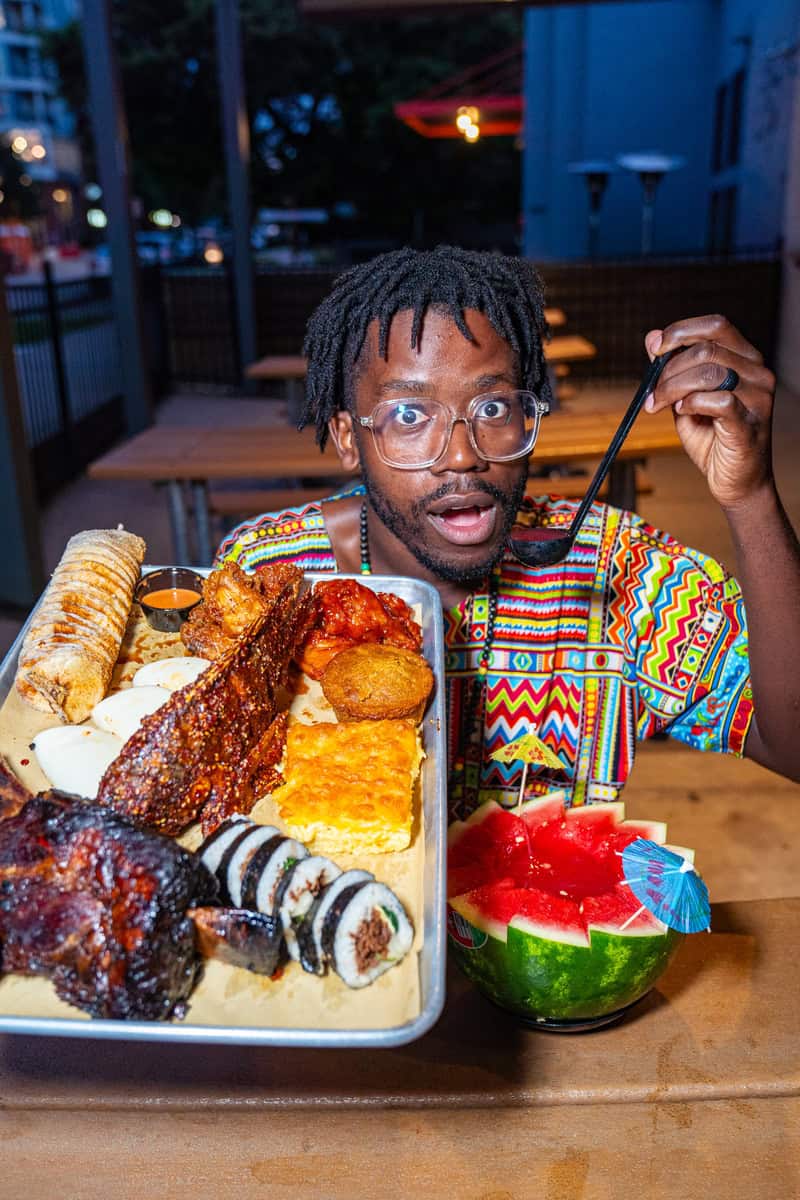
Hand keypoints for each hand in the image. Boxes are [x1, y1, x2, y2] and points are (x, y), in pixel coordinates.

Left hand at [644, 315, 775, 508]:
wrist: (734, 482)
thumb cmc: (712, 439)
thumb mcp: (684, 398)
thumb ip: (671, 369)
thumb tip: (652, 338)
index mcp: (744, 359)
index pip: (716, 326)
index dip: (681, 331)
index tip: (657, 348)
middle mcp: (757, 372)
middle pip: (707, 349)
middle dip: (669, 370)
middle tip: (653, 393)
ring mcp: (758, 398)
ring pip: (711, 372)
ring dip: (674, 387)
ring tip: (660, 405)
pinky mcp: (749, 423)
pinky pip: (719, 401)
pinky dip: (693, 403)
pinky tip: (684, 413)